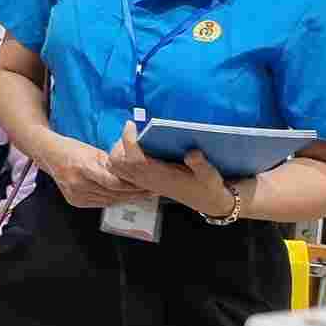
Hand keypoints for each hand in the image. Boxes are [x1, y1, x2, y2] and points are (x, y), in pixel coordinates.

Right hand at [44, 135, 149, 208]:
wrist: (48, 154)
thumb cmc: (72, 148)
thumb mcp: (93, 151)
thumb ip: (110, 164)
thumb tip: (132, 172)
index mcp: (83, 168)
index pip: (113, 183)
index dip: (132, 186)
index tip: (148, 184)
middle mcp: (78, 184)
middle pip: (113, 194)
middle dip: (134, 193)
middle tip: (151, 190)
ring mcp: (75, 195)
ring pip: (109, 201)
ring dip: (126, 199)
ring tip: (142, 195)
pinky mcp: (75, 201)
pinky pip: (101, 203)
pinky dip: (114, 200)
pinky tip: (124, 197)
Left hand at [106, 121, 232, 217]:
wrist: (208, 202)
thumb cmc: (207, 186)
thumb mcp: (210, 175)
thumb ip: (201, 165)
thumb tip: (192, 152)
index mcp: (159, 176)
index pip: (133, 159)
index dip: (128, 141)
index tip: (131, 124)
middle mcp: (147, 180)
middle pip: (117, 162)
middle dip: (119, 144)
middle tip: (133, 130)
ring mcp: (143, 181)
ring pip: (115, 167)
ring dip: (117, 151)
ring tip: (132, 138)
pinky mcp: (143, 181)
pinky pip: (121, 170)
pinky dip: (120, 158)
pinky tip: (135, 147)